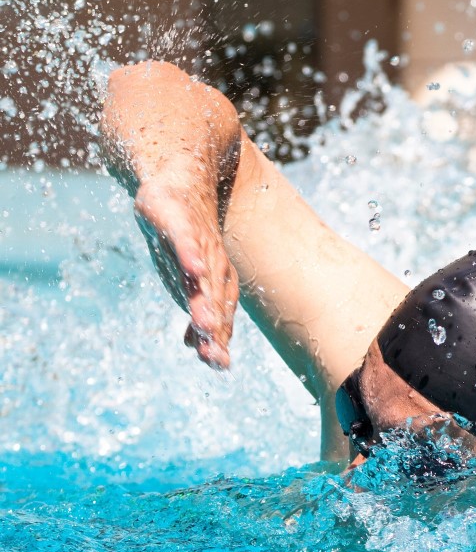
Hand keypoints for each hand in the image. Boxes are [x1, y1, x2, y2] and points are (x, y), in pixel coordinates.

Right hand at [133, 179, 238, 369]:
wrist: (183, 185)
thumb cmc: (189, 239)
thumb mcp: (189, 277)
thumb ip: (195, 309)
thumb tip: (195, 346)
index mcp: (215, 286)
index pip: (218, 318)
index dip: (218, 341)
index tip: (219, 367)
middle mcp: (212, 270)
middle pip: (213, 304)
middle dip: (215, 331)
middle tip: (216, 358)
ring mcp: (197, 247)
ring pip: (203, 278)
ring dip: (204, 301)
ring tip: (207, 326)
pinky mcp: (180, 223)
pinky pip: (186, 240)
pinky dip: (190, 254)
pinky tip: (194, 270)